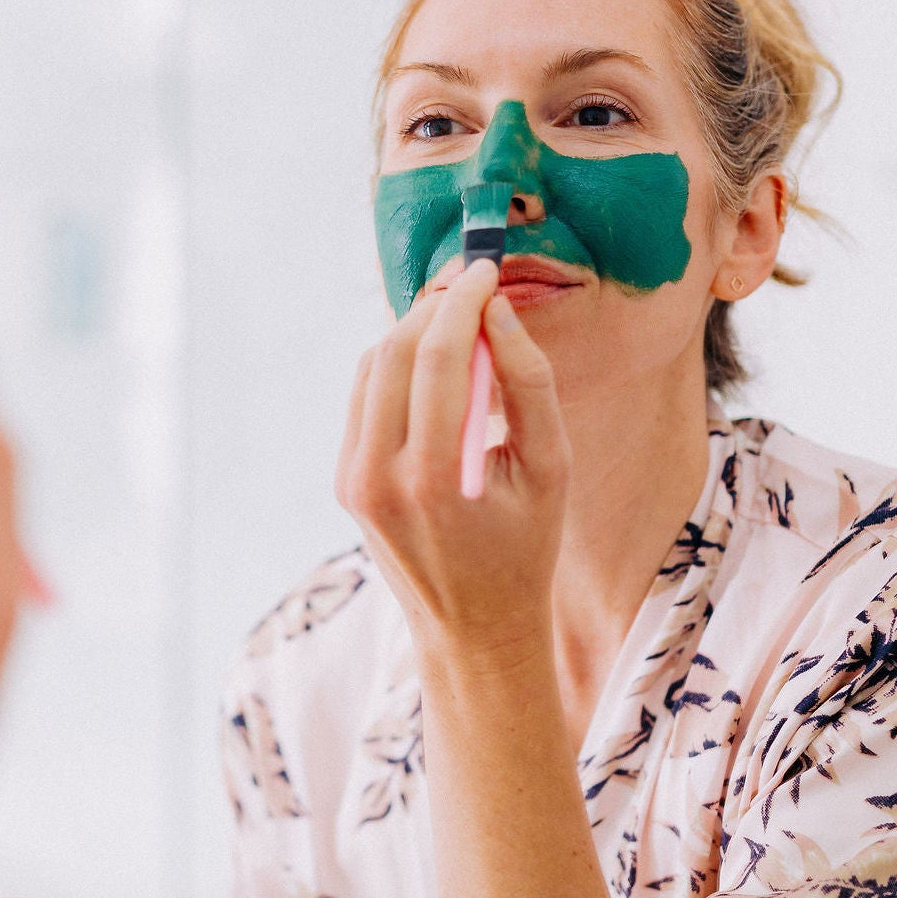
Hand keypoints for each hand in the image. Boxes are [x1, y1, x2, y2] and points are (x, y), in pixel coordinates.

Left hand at [336, 260, 570, 666]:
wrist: (474, 629)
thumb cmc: (526, 549)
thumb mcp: (551, 469)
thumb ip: (529, 384)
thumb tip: (498, 313)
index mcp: (431, 479)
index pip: (435, 358)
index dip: (462, 302)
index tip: (487, 269)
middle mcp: (377, 477)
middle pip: (393, 352)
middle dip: (435, 307)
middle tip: (474, 284)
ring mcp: (352, 479)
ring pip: (371, 368)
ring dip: (413, 333)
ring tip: (462, 322)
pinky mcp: (345, 480)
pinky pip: (365, 397)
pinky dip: (397, 366)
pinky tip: (436, 364)